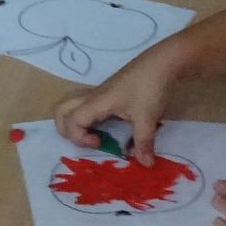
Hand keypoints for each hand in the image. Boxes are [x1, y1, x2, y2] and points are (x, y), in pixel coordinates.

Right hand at [52, 39, 185, 164]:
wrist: (163, 61)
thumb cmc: (151, 87)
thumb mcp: (147, 117)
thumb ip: (143, 142)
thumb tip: (146, 164)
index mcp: (98, 102)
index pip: (71, 121)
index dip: (79, 138)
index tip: (100, 143)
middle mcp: (93, 97)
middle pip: (61, 110)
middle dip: (66, 130)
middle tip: (87, 140)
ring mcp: (99, 92)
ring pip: (70, 103)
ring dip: (72, 120)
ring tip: (90, 132)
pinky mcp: (107, 90)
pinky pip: (84, 102)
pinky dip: (85, 115)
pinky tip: (104, 123)